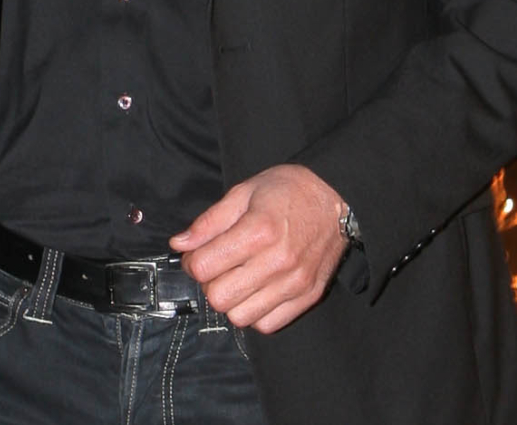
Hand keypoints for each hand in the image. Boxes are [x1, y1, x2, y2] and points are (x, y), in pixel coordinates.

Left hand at [171, 164, 348, 333]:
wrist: (337, 198)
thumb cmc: (288, 191)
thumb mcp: (244, 192)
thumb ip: (209, 222)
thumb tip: (179, 245)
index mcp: (258, 231)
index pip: (204, 268)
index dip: (192, 262)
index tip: (198, 254)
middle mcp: (278, 262)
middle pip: (219, 298)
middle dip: (210, 283)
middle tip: (218, 267)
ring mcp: (295, 283)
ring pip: (241, 317)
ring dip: (232, 300)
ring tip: (239, 278)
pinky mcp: (308, 296)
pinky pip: (269, 324)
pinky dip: (256, 312)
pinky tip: (257, 290)